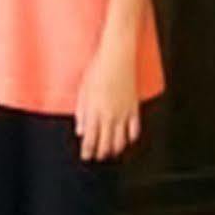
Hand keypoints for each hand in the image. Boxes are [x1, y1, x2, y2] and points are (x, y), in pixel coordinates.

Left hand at [75, 43, 139, 161]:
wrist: (117, 56)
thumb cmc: (98, 69)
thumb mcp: (83, 90)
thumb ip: (81, 112)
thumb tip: (80, 130)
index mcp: (95, 111)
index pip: (91, 139)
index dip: (88, 151)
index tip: (86, 157)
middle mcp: (109, 115)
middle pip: (106, 143)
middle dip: (101, 153)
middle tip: (98, 157)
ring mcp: (123, 113)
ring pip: (121, 139)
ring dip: (115, 149)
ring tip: (111, 153)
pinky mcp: (134, 107)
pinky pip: (135, 129)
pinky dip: (131, 138)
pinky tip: (128, 141)